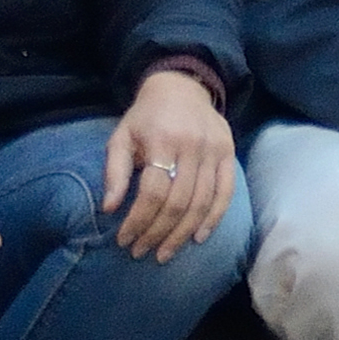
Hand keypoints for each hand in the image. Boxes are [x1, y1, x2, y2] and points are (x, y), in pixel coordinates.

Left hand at [103, 69, 238, 259]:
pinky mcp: (229, 154)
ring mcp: (214, 151)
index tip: (124, 240)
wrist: (181, 86)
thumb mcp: (121, 136)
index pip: (152, 191)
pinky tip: (199, 238)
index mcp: (162, 140)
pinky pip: (225, 194)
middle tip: (142, 252)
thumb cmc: (146, 117)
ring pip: (201, 203)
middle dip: (157, 233)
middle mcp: (192, 146)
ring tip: (165, 253)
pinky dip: (213, 219)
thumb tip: (109, 209)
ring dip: (182, 234)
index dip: (137, 220)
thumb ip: (115, 171)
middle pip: (177, 202)